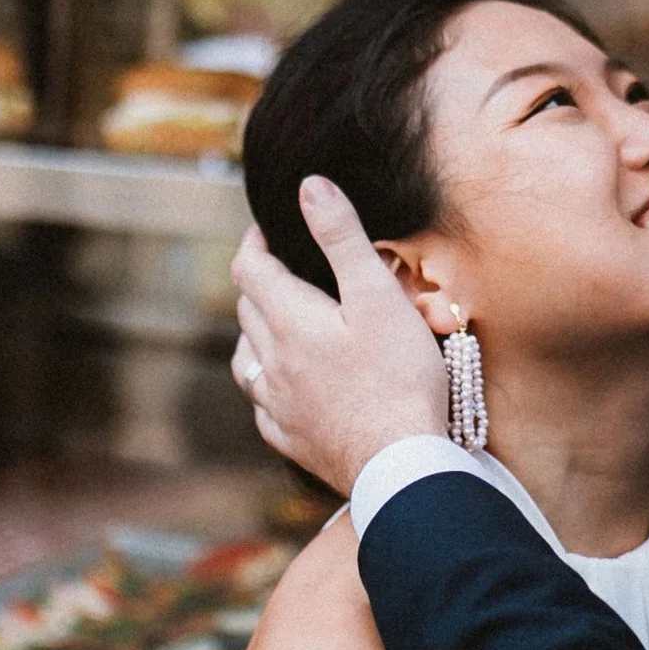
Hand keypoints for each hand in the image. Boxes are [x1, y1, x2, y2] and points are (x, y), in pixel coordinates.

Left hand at [230, 176, 450, 495]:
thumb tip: (309, 187)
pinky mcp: (292, 439)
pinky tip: (284, 388)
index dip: (256, 242)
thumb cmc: (398, 377)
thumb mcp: (376, 295)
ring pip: (247, 360)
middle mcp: (271, 361)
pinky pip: (264, 406)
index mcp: (288, 320)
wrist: (402, 463)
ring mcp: (278, 405)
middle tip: (284, 269)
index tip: (269, 228)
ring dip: (254, 334)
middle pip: (247, 311)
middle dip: (260, 283)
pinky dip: (268, 385)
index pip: (250, 268)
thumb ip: (341, 238)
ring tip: (273, 325)